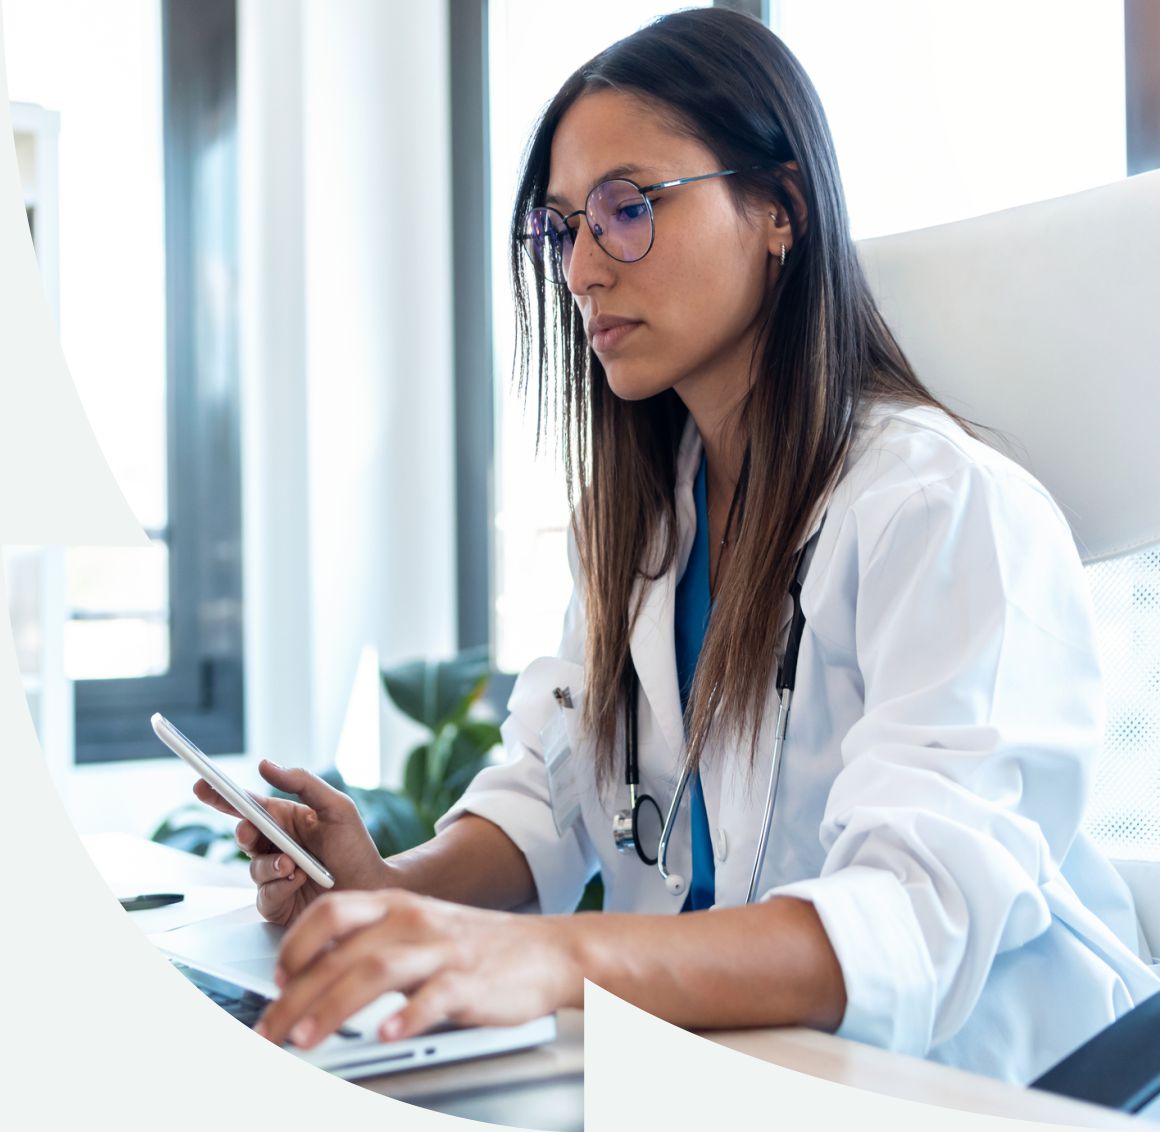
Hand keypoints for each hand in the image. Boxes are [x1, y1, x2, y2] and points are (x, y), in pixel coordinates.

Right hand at [193, 760, 387, 925]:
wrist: (372, 888)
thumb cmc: (356, 847)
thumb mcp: (336, 807)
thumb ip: (304, 782)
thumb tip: (265, 764)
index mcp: (285, 821)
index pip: (248, 805)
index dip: (221, 795)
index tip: (202, 783)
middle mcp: (275, 847)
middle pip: (243, 836)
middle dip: (244, 832)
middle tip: (250, 829)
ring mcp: (274, 875)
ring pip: (253, 868)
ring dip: (271, 865)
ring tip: (295, 865)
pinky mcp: (277, 902)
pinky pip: (264, 896)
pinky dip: (280, 888)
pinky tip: (299, 881)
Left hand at [252, 889, 580, 1048]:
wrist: (547, 951)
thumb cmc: (476, 947)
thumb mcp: (420, 930)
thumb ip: (373, 942)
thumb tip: (313, 974)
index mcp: (398, 905)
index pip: (332, 911)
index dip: (296, 945)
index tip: (275, 980)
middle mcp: (414, 921)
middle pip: (343, 952)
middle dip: (298, 995)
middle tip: (269, 1031)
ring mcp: (442, 949)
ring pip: (377, 970)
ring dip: (334, 1006)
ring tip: (307, 1039)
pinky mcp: (470, 979)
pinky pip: (434, 995)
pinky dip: (408, 1015)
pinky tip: (387, 1035)